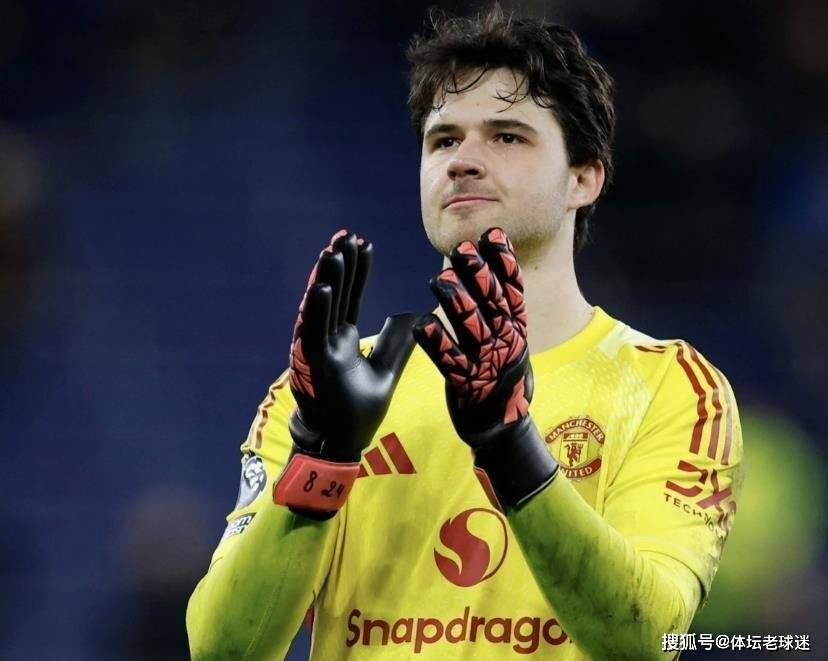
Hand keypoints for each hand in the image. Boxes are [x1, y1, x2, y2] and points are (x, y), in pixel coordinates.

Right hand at [274, 230, 415, 515]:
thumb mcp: (386, 373)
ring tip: (334, 251)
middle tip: (345, 235)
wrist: (339, 445)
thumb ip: (396, 345)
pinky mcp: (312, 367)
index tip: (362, 243)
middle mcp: (327, 341)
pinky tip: (325, 288)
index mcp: (343, 340)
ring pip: (321, 309)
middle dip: (340, 265)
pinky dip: (318, 311)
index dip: (356, 271)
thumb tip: (416, 317)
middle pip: (335, 295)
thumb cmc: (358, 412)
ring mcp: (317, 352)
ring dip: (327, 280)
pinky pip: (313, 334)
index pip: (350, 297)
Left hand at [413, 227, 557, 510]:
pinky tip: (422, 324)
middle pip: (492, 304)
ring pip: (471, 329)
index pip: (513, 291)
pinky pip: (450, 363)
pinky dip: (437, 343)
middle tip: (461, 250)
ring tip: (438, 278)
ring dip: (456, 302)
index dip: (504, 263)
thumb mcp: (511, 342)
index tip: (492, 236)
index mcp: (517, 331)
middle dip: (478, 275)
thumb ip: (502, 311)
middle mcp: (506, 345)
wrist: (504, 430)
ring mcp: (487, 366)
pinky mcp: (467, 387)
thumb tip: (494, 268)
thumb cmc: (502, 379)